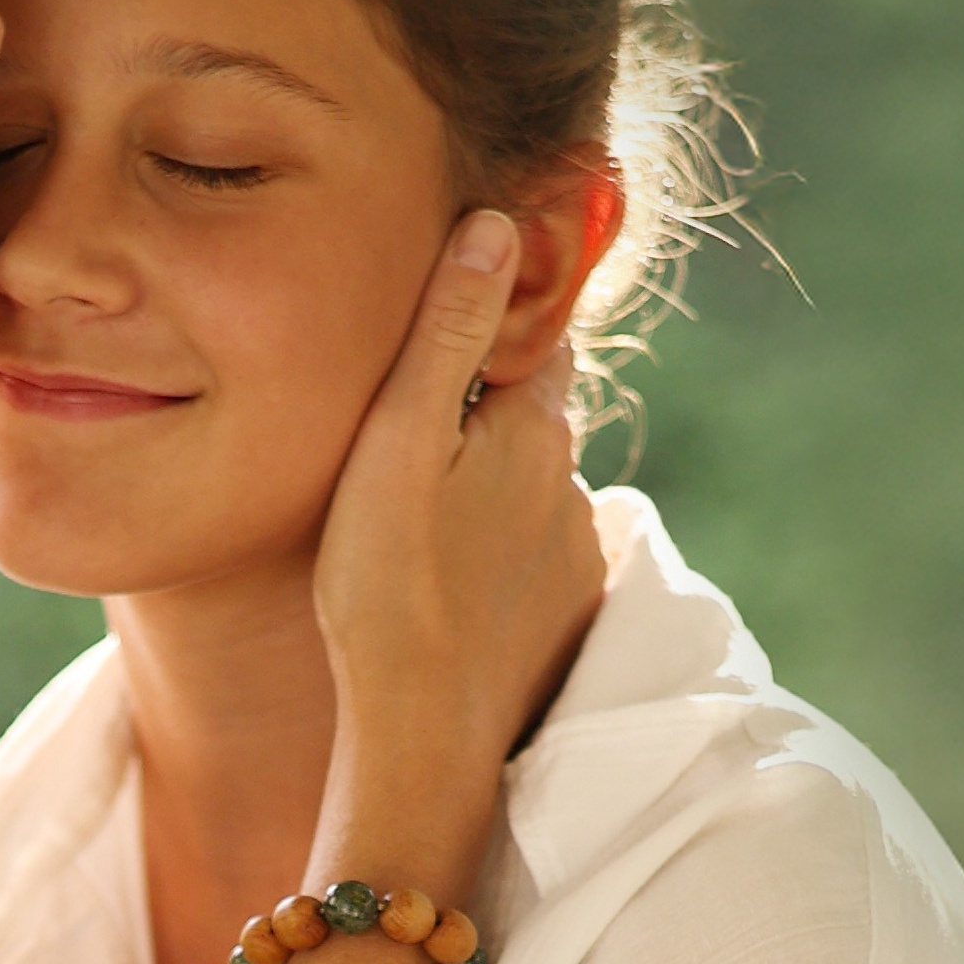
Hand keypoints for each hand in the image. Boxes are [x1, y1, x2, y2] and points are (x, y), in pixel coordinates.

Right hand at [309, 209, 600, 900]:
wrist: (421, 738)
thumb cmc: (388, 584)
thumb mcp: (398, 440)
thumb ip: (448, 332)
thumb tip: (496, 225)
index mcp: (535, 428)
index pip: (531, 334)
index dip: (492, 316)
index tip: (451, 314)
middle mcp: (573, 485)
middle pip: (526, 414)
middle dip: (479, 407)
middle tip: (404, 428)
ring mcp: (576, 558)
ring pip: (525, 491)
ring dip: (482, 487)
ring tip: (409, 517)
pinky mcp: (565, 620)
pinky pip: (528, 559)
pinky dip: (491, 555)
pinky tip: (437, 582)